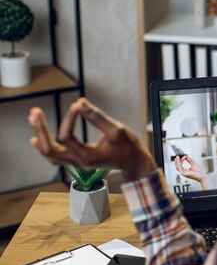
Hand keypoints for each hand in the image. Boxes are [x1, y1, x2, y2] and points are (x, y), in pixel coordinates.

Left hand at [28, 98, 156, 180]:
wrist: (134, 162)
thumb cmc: (128, 147)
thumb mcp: (117, 130)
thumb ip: (98, 117)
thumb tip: (80, 102)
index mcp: (87, 157)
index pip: (66, 137)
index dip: (69, 119)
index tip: (77, 105)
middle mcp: (78, 162)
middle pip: (49, 149)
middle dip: (40, 130)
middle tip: (35, 112)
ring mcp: (77, 162)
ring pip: (49, 154)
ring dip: (40, 136)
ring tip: (34, 119)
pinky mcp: (78, 159)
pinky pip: (55, 156)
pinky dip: (45, 146)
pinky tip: (38, 136)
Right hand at [174, 155, 213, 188]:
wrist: (203, 176)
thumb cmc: (200, 172)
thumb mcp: (194, 164)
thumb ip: (190, 160)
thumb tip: (187, 156)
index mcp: (185, 171)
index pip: (180, 166)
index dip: (181, 160)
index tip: (184, 156)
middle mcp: (184, 173)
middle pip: (177, 167)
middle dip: (176, 161)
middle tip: (177, 156)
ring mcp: (184, 174)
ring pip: (178, 168)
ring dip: (177, 162)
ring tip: (177, 157)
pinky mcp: (186, 174)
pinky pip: (180, 169)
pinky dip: (179, 164)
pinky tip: (180, 160)